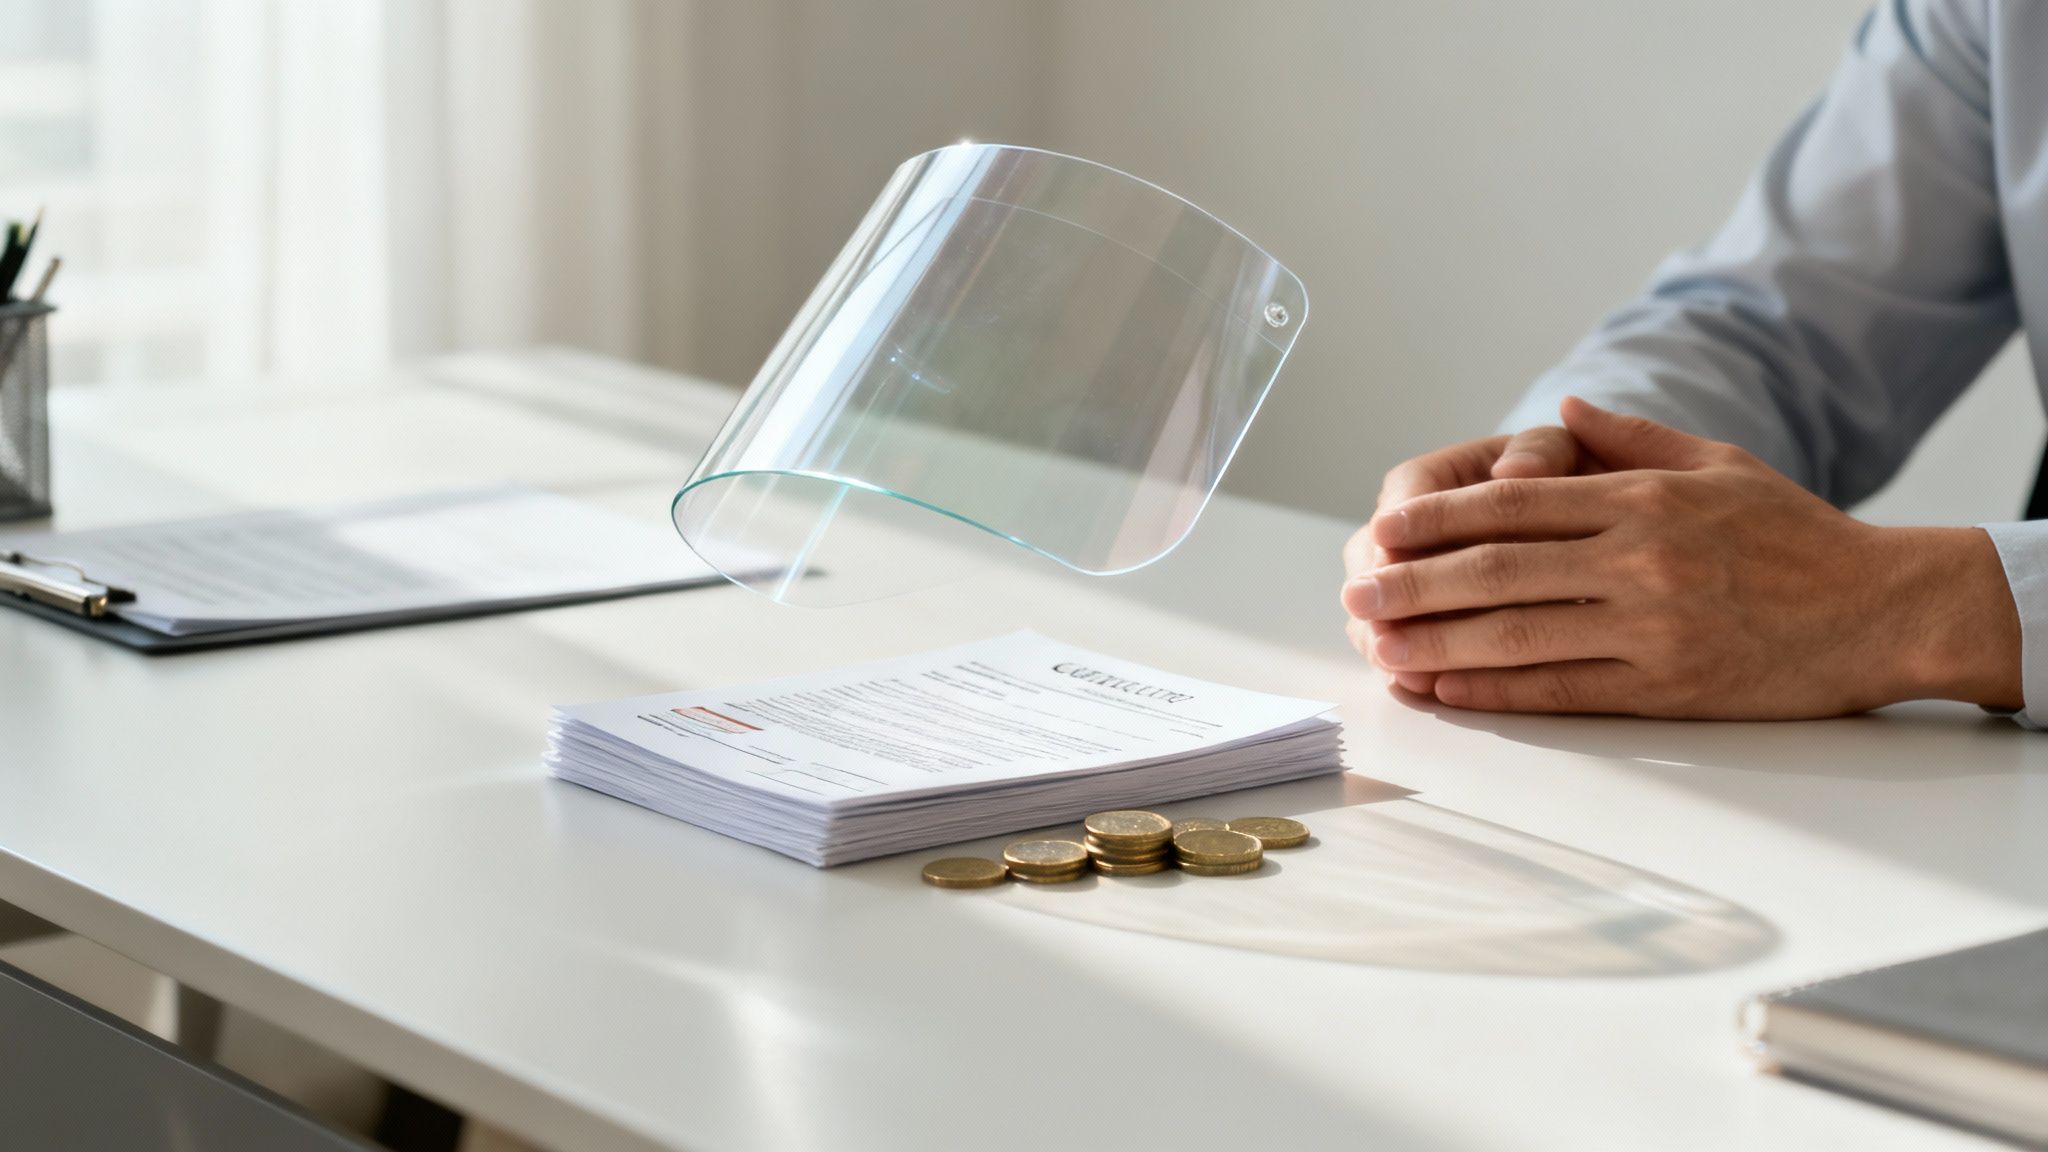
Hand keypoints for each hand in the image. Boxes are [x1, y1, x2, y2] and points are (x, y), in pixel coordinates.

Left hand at [1344, 398, 2021, 717]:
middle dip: (1415, 584)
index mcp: (1640, 501)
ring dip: (1436, 641)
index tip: (1381, 530)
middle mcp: (1636, 561)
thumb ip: (1631, 437)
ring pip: (1516, 636)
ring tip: (1379, 644)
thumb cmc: (1795, 534)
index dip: (1437, 520)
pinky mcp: (1664, 688)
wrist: (1880, 609)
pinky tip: (1445, 685)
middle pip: (1498, 573)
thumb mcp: (1717, 463)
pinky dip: (1494, 689)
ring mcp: (1648, 628)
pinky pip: (1559, 690)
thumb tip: (1565, 407)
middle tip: (1356, 592)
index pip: (1513, 506)